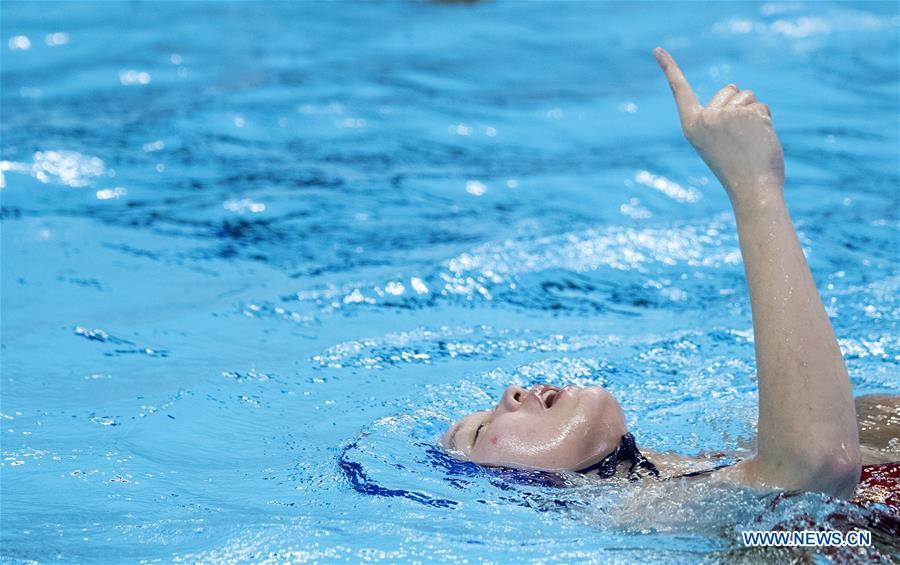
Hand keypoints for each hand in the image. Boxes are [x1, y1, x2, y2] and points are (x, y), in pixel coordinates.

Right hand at [653, 47, 784, 207]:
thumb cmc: (736, 169)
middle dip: (739, 104)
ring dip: (753, 113)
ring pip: (747, 96)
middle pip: (728, 90)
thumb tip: (733, 90)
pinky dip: (765, 121)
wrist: (751, 188)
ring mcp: (725, 115)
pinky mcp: (747, 113)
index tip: (657, 49)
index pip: (679, 91)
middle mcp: (705, 118)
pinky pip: (762, 106)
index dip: (669, 68)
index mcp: (692, 126)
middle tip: (739, 136)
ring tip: (749, 140)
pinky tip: (759, 140)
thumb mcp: (718, 142)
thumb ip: (720, 117)